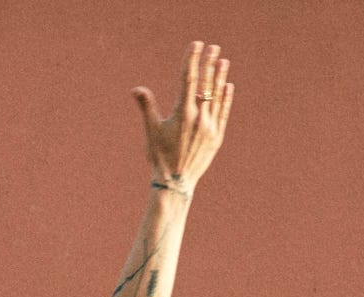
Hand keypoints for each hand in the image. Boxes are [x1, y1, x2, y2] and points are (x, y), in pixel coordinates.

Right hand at [132, 41, 233, 196]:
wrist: (175, 184)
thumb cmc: (159, 157)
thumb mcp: (151, 131)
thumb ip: (147, 107)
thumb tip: (136, 89)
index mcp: (182, 113)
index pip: (188, 79)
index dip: (192, 60)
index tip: (196, 45)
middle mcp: (199, 118)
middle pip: (206, 84)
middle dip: (209, 64)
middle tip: (213, 48)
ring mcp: (210, 128)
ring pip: (217, 96)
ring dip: (220, 77)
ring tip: (223, 61)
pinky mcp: (216, 138)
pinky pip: (223, 113)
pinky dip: (226, 99)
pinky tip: (228, 86)